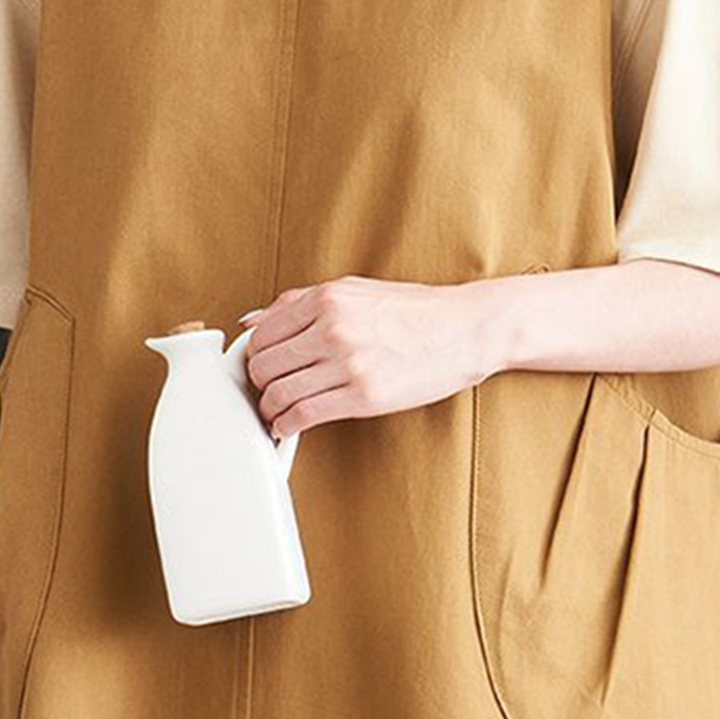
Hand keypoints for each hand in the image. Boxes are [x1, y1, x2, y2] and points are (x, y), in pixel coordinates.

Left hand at [239, 275, 501, 439]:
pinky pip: (303, 416)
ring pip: (278, 394)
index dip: (256, 356)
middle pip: (263, 366)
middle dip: (259, 384)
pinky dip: (286, 426)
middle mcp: (332, 328)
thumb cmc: (415, 312)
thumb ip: (300, 302)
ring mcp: (348, 363)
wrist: (466, 329)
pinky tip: (288, 427)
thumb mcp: (354, 291)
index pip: (262, 334)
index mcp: (326, 299)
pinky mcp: (364, 396)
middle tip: (268, 392)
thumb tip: (253, 320)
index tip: (262, 368)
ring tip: (277, 413)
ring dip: (270, 409)